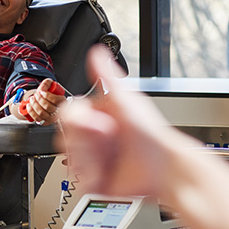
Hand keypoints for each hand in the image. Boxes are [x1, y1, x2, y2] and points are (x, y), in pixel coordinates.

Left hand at [19, 78, 65, 124]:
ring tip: (32, 99)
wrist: (42, 101)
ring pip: (42, 113)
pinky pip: (37, 118)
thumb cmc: (47, 94)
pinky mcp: (45, 122)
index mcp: (62, 102)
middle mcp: (58, 111)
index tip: (41, 92)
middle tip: (35, 95)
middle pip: (48, 107)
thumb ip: (47, 83)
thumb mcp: (49, 85)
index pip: (56, 100)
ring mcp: (52, 118)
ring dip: (34, 105)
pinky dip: (31, 111)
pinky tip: (29, 105)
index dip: (47, 96)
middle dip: (39, 99)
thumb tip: (43, 87)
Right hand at [57, 46, 195, 197]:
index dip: (80, 122)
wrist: (163, 170)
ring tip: (111, 158)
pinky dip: (93, 175)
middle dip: (86, 142)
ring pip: (70, 158)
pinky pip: (78, 178)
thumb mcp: (128, 101)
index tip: (102, 125)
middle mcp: (91, 135)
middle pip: (64, 137)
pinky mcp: (92, 177)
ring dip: (91, 160)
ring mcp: (90, 156)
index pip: (66, 114)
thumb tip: (97, 51)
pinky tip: (108, 170)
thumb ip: (109, 77)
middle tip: (109, 142)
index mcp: (96, 114)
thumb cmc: (151, 136)